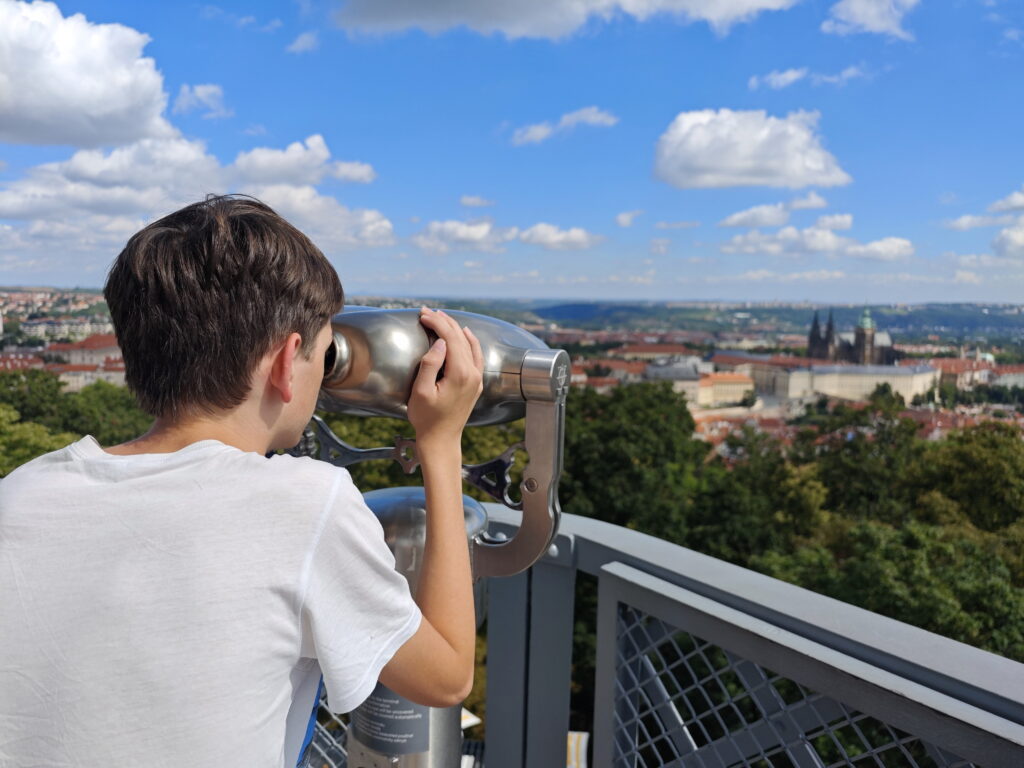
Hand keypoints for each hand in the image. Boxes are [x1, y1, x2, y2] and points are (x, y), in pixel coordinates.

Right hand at [407, 308, 483, 446]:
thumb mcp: (420, 391)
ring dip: (455, 328)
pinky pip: (476, 355)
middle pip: (461, 338)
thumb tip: (440, 342)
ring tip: (441, 317)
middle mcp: (473, 374)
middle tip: (427, 311)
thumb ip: (430, 363)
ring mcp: (477, 379)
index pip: (450, 338)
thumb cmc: (427, 418)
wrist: (441, 440)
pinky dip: (470, 341)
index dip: (436, 322)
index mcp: (460, 374)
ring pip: (470, 344)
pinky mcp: (476, 383)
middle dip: (444, 321)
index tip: (422, 314)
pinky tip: (464, 333)